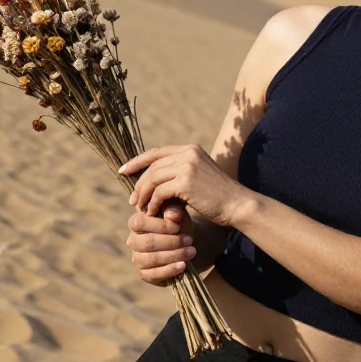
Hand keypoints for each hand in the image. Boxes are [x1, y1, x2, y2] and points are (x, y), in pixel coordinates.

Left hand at [121, 144, 253, 226]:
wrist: (237, 205)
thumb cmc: (217, 196)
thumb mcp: (198, 177)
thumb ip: (179, 173)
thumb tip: (152, 179)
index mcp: (190, 149)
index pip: (156, 152)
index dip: (137, 161)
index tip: (123, 171)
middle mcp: (188, 153)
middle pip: (152, 166)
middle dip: (139, 183)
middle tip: (132, 200)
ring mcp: (187, 166)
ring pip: (152, 179)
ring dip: (143, 195)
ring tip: (140, 208)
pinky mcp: (186, 182)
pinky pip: (159, 192)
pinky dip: (153, 203)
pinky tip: (153, 213)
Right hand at [127, 205, 195, 286]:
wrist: (185, 244)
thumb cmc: (178, 224)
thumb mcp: (178, 213)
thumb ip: (174, 210)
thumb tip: (172, 216)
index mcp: (136, 222)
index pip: (140, 223)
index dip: (160, 226)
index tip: (178, 226)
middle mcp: (133, 241)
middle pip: (147, 243)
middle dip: (171, 242)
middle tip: (189, 240)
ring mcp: (137, 259)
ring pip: (152, 259)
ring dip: (174, 255)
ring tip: (191, 251)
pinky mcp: (144, 274)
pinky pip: (154, 274)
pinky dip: (170, 270)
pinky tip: (183, 265)